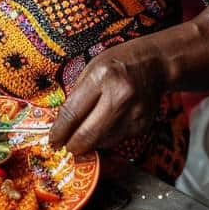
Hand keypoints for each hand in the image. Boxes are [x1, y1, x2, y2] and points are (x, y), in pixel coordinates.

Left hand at [48, 39, 167, 155]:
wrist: (155, 64)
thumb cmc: (118, 63)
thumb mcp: (91, 69)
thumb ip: (76, 96)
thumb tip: (60, 125)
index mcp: (103, 77)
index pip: (73, 113)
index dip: (59, 131)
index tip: (52, 140)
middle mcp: (121, 97)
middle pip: (88, 135)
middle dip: (72, 145)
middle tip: (63, 147)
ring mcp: (134, 114)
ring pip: (101, 142)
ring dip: (88, 143)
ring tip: (82, 135)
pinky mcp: (142, 126)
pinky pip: (116, 140)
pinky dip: (105, 138)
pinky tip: (103, 127)